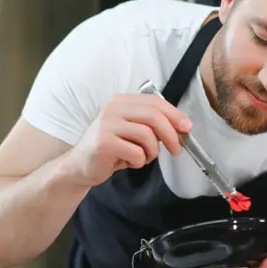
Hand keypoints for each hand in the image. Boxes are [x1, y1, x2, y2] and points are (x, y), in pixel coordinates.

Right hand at [64, 93, 191, 186]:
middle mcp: (113, 109)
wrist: (80, 166)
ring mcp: (107, 125)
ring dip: (152, 152)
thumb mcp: (130, 130)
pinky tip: (129, 162)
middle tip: (177, 149)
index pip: (155, 102)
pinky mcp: (104, 144)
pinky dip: (139, 162)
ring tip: (144, 158)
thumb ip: (150, 124)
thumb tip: (180, 127)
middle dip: (171, 135)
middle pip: (154, 116)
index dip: (175, 114)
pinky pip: (137, 153)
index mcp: (121, 101)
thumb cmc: (110, 148)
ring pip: (147, 136)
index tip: (187, 127)